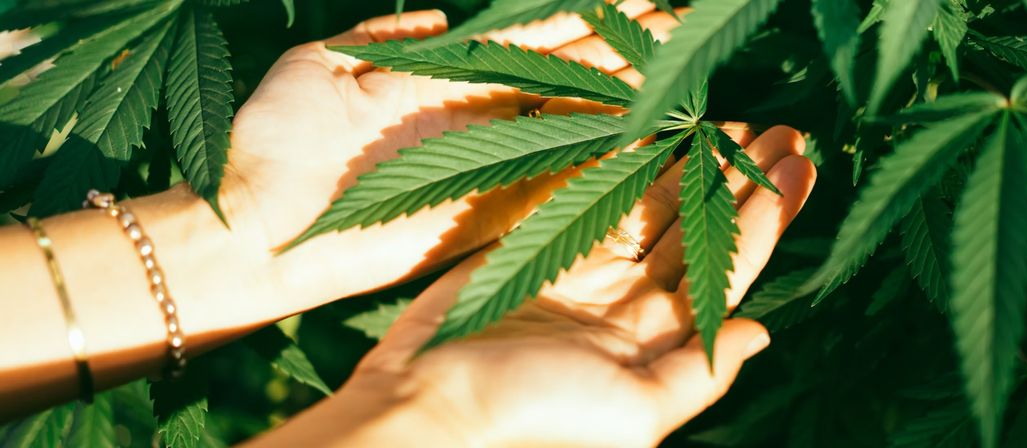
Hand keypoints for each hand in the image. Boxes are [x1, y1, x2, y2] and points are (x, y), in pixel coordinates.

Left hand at [220, 3, 666, 309]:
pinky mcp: (490, 210)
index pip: (528, 40)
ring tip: (676, 68)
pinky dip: (599, 159)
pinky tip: (644, 134)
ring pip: (572, 122)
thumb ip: (385, 37)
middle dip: (621, 50)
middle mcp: (477, 117)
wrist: (258, 219)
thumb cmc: (278, 135)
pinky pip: (556, 180)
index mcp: (442, 78)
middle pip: (565, 76)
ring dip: (624, 96)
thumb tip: (444, 21)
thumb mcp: (323, 62)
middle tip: (678, 26)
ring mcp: (490, 163)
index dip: (579, 18)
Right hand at [257, 125, 815, 446]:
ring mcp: (593, 270)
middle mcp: (635, 304)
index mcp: (663, 344)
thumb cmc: (537, 416)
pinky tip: (666, 136)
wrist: (434, 402)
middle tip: (783, 136)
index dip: (767, 221)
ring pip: (658, 207)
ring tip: (736, 124)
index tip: (799, 172)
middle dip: (743, 184)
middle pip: (703, 231)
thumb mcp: (634, 413)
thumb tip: (762, 333)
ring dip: (698, 168)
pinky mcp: (550, 244)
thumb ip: (699, 374)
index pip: (729, 269)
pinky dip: (634, 166)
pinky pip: (602, 196)